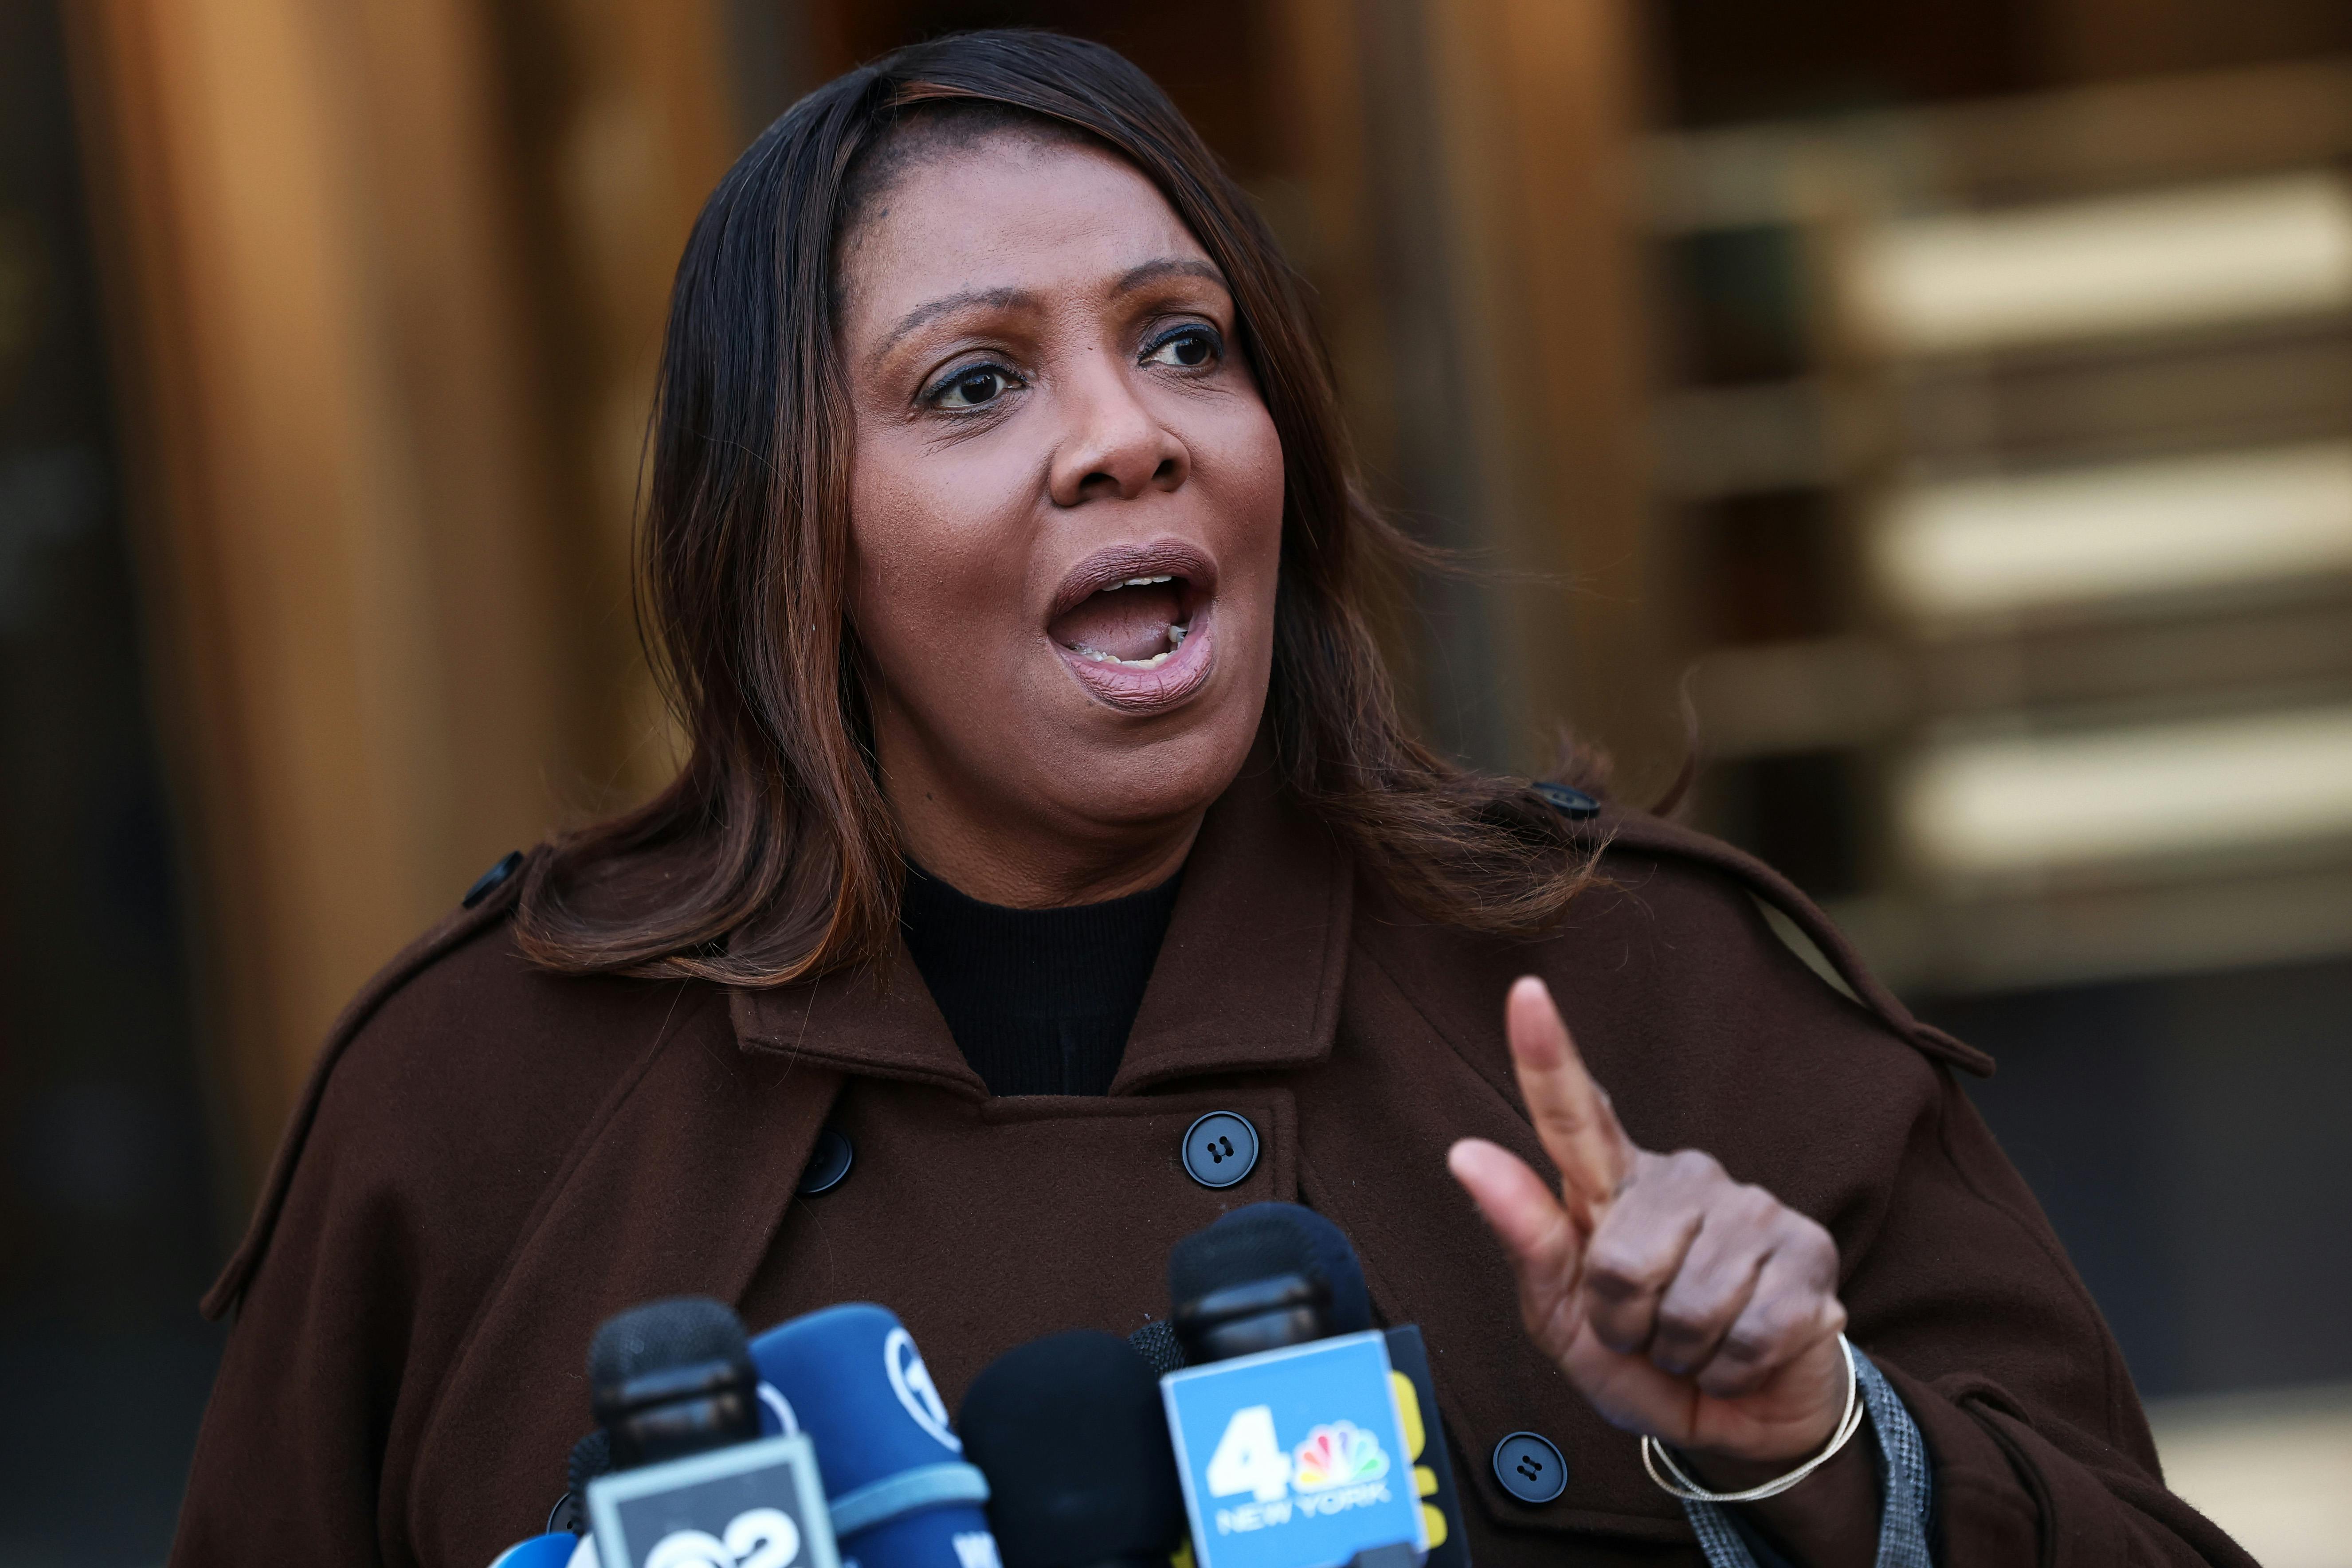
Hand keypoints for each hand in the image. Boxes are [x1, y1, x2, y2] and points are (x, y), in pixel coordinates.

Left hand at [1447, 977, 1850, 1467]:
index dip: (1547, 1055)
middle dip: (1627, 1325)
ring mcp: (1750, 1205)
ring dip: (1683, 1351)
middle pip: (1621, 1261)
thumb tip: (1463, 1151)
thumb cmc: (1636, 1358)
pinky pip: (1750, 1331)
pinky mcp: (1809, 1248)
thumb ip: (1524, 1235)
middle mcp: (1680, 1177)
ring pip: (1688, 1304)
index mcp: (1610, 1185)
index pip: (1574, 1114)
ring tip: (1697, 1342)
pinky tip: (1744, 1353)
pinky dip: (1733, 1368)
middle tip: (1648, 1332)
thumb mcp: (1561, 1316)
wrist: (1735, 1418)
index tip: (1525, 993)